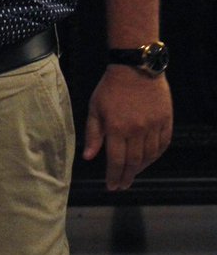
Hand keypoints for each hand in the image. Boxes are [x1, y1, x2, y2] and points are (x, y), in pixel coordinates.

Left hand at [83, 66, 172, 190]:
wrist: (135, 68)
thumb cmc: (110, 88)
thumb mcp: (95, 108)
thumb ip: (93, 134)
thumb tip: (88, 157)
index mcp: (116, 128)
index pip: (116, 160)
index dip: (114, 176)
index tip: (111, 186)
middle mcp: (137, 130)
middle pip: (134, 162)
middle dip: (126, 177)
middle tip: (122, 186)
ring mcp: (153, 126)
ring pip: (149, 156)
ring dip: (140, 168)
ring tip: (132, 174)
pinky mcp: (166, 121)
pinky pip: (162, 145)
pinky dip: (155, 156)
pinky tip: (148, 160)